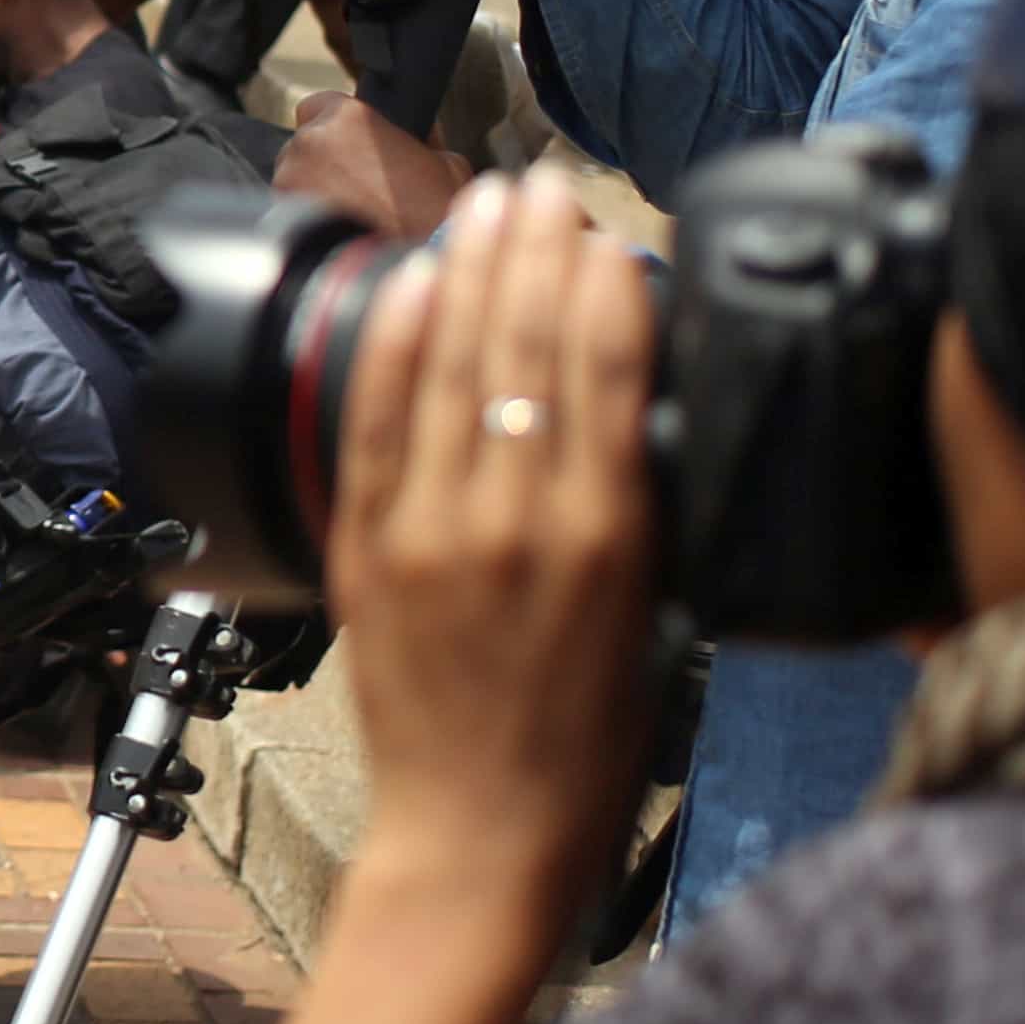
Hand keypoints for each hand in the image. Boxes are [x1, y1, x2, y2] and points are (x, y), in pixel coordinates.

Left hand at [272, 90, 472, 233]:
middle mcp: (310, 141)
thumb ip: (419, 138)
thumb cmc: (436, 212)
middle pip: (302, 143)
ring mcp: (289, 178)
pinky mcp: (280, 215)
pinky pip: (287, 208)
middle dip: (321, 160)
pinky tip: (333, 232)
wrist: (418, 264)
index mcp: (348, 116)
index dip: (331, 124)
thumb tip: (418, 134)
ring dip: (310, 188)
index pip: (317, 104)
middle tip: (352, 186)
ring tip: (345, 214)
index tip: (345, 145)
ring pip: (291, 176)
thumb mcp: (446, 161)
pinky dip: (304, 217)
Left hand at [321, 174, 659, 901]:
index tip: (607, 228)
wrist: (479, 839)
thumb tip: (629, 404)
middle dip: (535, 252)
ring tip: (488, 204)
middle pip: (526, 348)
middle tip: (543, 185)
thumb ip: (642, 510)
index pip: (607, 371)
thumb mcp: (657, 621)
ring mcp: (431, 530)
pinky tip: (415, 282)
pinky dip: (397, 345)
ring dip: (471, 271)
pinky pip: (376, 423)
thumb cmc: (585, 749)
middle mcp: (516, 519)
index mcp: (607, 538)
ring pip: (453, 367)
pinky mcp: (367, 550)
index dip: (603, 283)